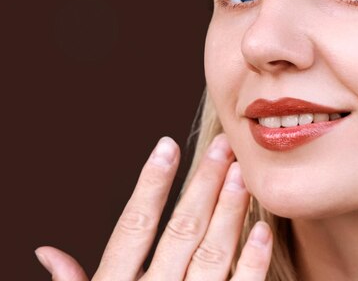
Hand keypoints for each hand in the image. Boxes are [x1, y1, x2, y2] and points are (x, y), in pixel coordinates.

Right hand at [35, 134, 272, 279]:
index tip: (168, 146)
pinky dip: (252, 260)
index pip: (134, 226)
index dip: (151, 185)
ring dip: (230, 212)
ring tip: (241, 175)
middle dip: (202, 186)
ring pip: (212, 254)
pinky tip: (262, 228)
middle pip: (180, 231)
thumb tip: (46, 252)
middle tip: (222, 147)